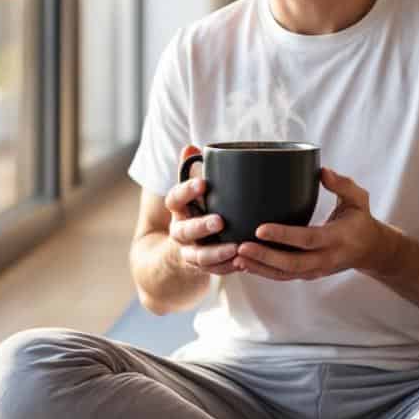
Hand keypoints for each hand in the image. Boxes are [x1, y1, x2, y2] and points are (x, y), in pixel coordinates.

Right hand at [167, 145, 239, 275]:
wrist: (182, 249)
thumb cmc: (197, 209)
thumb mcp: (193, 191)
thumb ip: (193, 169)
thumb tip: (191, 146)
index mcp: (178, 209)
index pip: (175, 198)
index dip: (186, 191)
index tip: (203, 183)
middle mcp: (180, 231)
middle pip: (184, 231)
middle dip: (201, 226)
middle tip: (220, 221)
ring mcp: (189, 252)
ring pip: (198, 256)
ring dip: (216, 253)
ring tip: (236, 248)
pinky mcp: (202, 269)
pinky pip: (213, 271)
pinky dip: (227, 268)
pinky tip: (243, 263)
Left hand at [234, 167, 392, 280]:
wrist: (371, 250)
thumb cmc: (361, 219)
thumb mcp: (359, 199)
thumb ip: (342, 184)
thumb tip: (321, 171)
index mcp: (337, 238)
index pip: (307, 239)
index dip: (283, 235)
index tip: (260, 228)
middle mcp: (326, 258)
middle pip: (292, 263)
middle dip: (264, 257)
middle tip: (240, 246)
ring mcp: (317, 270)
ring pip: (285, 274)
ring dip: (260, 268)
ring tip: (236, 258)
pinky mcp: (309, 274)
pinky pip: (285, 276)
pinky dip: (264, 272)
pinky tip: (245, 264)